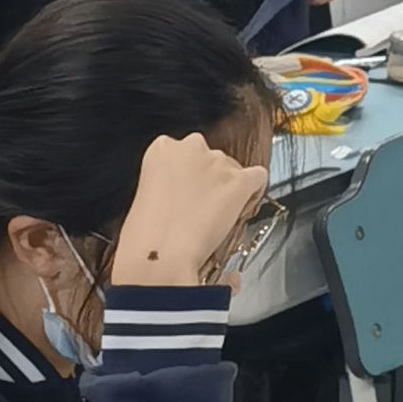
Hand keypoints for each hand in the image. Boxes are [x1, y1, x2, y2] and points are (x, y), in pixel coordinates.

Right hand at [114, 134, 270, 289]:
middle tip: (201, 206)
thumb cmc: (146, 236)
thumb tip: (182, 193)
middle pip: (210, 157)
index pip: (183, 150)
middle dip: (208, 178)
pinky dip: (254, 191)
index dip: (187, 175)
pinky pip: (258, 177)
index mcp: (162, 148)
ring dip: (228, 187)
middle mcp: (192, 147)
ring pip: (233, 168)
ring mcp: (218, 163)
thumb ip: (166, 183)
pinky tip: (244, 206)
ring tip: (216, 216)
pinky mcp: (239, 181)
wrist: (160, 254)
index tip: (186, 191)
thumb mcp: (145, 196)